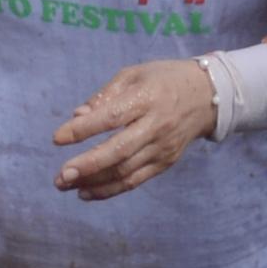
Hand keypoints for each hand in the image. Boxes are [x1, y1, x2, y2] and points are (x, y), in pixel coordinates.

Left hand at [52, 59, 219, 198]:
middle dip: (88, 165)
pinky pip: (135, 180)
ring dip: (93, 182)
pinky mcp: (165, 162)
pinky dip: (110, 190)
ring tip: (65, 185)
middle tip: (61, 176)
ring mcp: (162, 147)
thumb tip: (77, 117)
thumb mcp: (134, 75)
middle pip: (119, 150)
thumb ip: (104, 96)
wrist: (209, 96)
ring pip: (125, 171)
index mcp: (146, 98)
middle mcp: (156, 125)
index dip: (83, 130)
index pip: (111, 117)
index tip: (58, 138)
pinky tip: (86, 192)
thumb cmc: (163, 80)